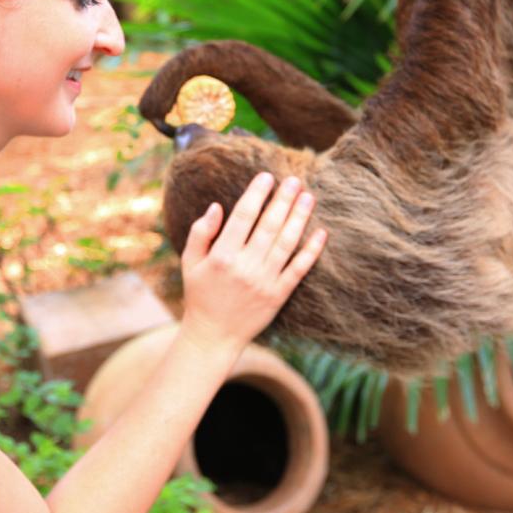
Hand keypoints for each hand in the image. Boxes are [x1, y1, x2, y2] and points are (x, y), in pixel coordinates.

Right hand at [178, 172, 326, 353]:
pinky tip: (321, 233)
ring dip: (299, 218)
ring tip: (308, 197)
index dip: (256, 195)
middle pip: (268, 226)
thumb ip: (201, 233)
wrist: (213, 335)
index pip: (243, 217)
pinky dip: (311, 251)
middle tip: (295, 180)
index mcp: (222, 255)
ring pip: (286, 243)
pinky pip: (298, 269)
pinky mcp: (278, 295)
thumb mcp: (190, 262)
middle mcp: (245, 266)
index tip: (266, 177)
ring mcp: (264, 281)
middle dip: (282, 200)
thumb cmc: (200, 294)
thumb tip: (217, 207)